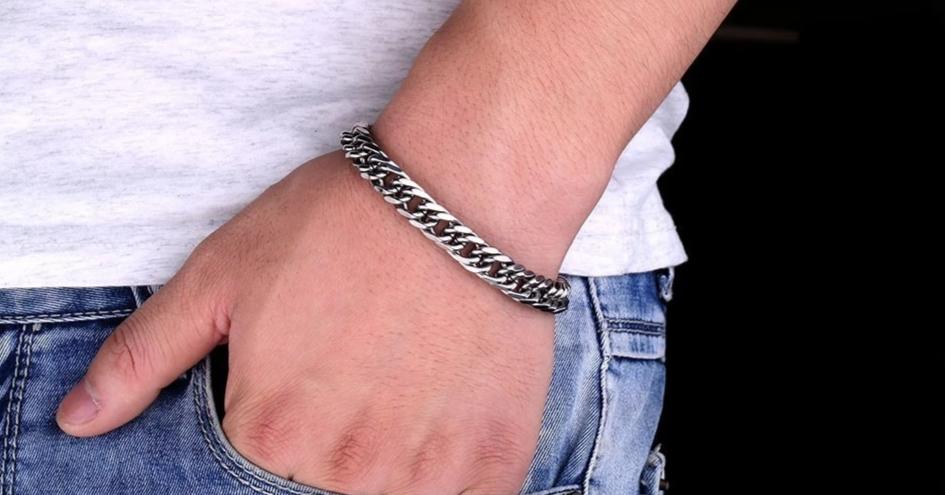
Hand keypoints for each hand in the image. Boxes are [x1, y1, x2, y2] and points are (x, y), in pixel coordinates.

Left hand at [56, 150, 556, 493]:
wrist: (465, 194)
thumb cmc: (340, 222)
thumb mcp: (222, 273)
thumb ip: (143, 356)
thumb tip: (77, 422)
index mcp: (270, 435)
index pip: (260, 456)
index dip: (288, 401)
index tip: (319, 354)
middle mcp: (344, 473)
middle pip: (326, 479)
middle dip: (340, 428)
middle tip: (370, 353)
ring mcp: (426, 476)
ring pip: (393, 487)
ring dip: (398, 444)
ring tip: (414, 367)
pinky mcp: (494, 465)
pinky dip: (457, 462)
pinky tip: (454, 400)